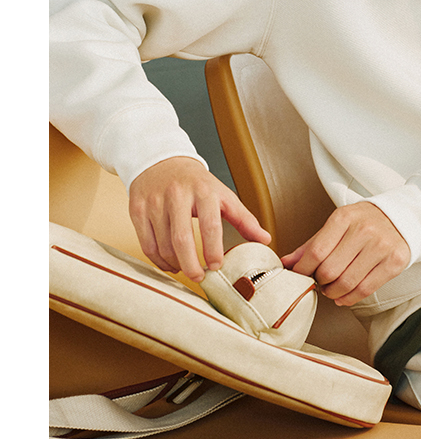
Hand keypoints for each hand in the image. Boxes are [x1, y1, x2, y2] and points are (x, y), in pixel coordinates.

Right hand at [128, 156, 270, 281]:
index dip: (212, 249)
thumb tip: (265, 240)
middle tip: (200, 277)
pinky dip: (158, 260)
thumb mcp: (223, 195)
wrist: (161, 161)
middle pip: (181, 238)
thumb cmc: (196, 183)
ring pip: (162, 244)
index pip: (209, 224)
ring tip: (186, 269)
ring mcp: (154, 202)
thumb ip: (244, 219)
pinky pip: (146, 244)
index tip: (216, 266)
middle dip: (190, 264)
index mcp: (203, 190)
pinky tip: (169, 264)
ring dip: (175, 264)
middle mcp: (177, 195)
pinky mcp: (137, 209)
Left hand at [280, 202, 409, 306]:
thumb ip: (311, 245)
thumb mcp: (337, 224)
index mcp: (344, 217)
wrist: (400, 218)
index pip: (316, 251)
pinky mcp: (395, 262)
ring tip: (331, 289)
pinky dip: (349, 298)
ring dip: (333, 293)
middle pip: (330, 270)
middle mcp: (364, 230)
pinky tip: (344, 296)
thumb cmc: (364, 222)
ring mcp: (381, 246)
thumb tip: (286, 263)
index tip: (300, 276)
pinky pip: (365, 289)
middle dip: (320, 282)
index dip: (303, 270)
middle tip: (319, 282)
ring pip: (347, 283)